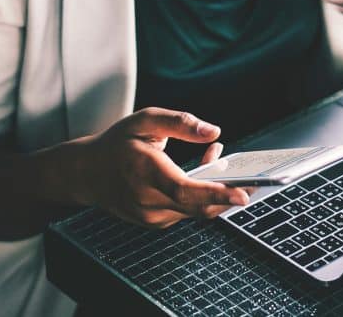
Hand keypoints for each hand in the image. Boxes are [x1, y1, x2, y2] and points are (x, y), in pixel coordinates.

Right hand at [69, 107, 249, 228]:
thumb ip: (180, 123)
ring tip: (224, 163)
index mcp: (144, 172)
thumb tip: (213, 132)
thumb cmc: (116, 144)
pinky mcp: (156, 222)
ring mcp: (151, 216)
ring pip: (196, 210)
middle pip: (198, 206)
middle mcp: (147, 200)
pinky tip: (204, 173)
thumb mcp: (144, 120)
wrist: (86, 174)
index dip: (215, 194)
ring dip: (216, 192)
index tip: (242, 195)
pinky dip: (202, 196)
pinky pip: (187, 211)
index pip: (184, 190)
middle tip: (256, 182)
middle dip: (230, 195)